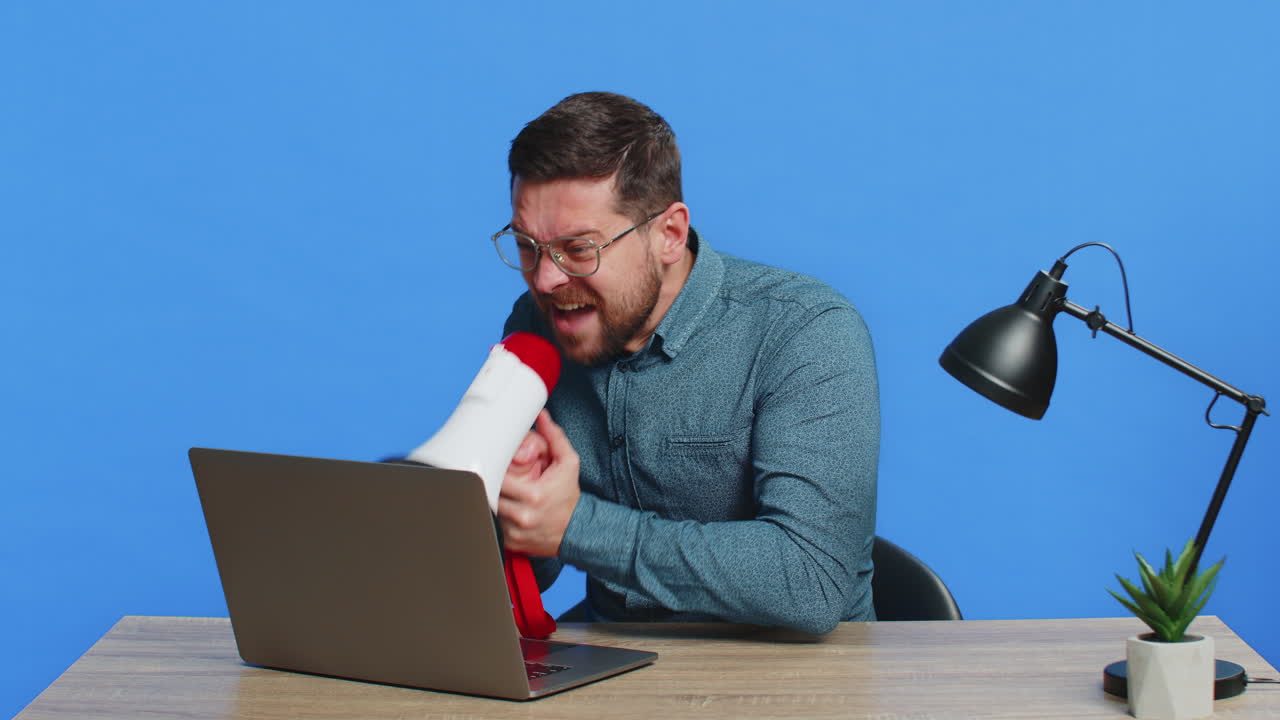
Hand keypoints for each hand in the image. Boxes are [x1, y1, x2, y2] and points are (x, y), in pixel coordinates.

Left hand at [498, 410, 580, 556]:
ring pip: (488, 510)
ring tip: (502, 492)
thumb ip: (554, 438)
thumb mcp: (568, 463)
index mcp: (533, 495)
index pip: (497, 479)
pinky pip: (493, 526)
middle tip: (495, 477)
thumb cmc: (569, 496)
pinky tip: (506, 508)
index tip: (494, 465)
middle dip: (490, 484)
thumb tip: (542, 417)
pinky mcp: (511, 543)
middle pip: (489, 495)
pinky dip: (495, 516)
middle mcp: (523, 516)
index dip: (492, 470)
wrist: (576, 530)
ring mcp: (515, 532)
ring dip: (491, 500)